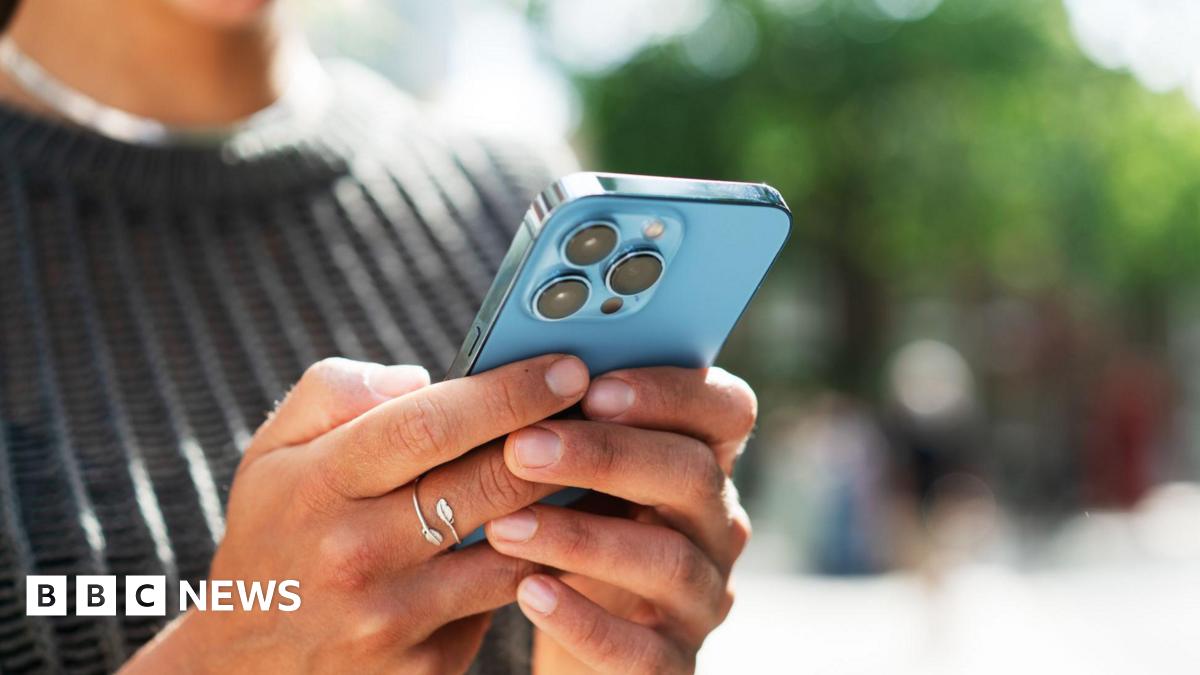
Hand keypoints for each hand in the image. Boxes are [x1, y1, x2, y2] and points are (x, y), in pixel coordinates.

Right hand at [121, 354, 590, 674]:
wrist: (246, 667)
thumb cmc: (273, 536)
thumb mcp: (273, 453)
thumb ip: (339, 392)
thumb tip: (423, 376)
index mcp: (319, 485)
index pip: (428, 424)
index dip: (507, 392)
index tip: (566, 366)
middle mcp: (356, 553)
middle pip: (487, 484)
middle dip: (559, 440)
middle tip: (606, 406)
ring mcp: (393, 619)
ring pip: (513, 549)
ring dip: (568, 504)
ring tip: (600, 465)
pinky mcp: (426, 667)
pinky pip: (504, 602)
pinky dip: (543, 561)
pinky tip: (566, 530)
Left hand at [484, 367, 755, 674]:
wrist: (574, 640)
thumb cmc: (568, 531)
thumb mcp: (575, 477)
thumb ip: (566, 425)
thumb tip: (514, 370)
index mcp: (702, 460)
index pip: (727, 408)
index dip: (670, 393)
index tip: (593, 387)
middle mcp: (717, 525)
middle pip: (692, 475)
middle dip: (605, 456)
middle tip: (522, 447)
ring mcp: (703, 598)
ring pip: (668, 561)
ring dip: (582, 537)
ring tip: (504, 526)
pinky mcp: (675, 666)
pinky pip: (644, 650)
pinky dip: (584, 620)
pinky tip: (528, 594)